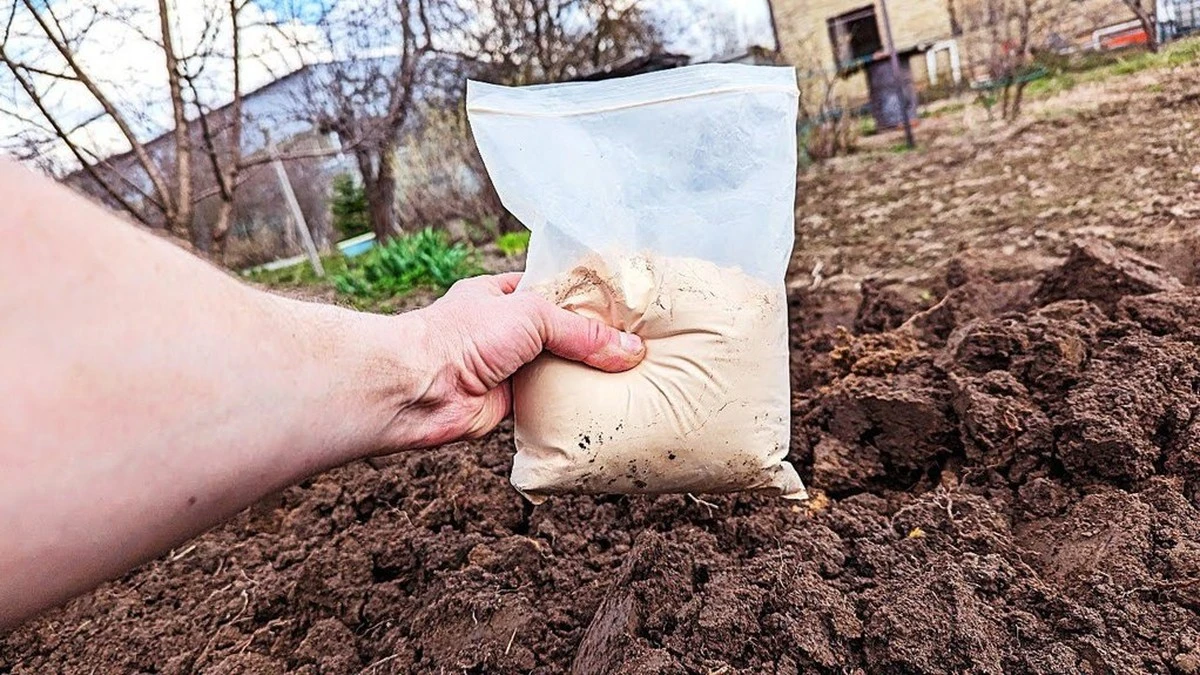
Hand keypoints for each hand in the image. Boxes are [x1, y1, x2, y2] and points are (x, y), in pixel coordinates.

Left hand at [381, 273, 644, 449]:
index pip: (555, 292)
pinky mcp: (509, 404)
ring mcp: (508, 368)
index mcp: (504, 295)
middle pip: (561, 335)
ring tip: (632, 380)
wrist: (420, 389)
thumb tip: (631, 352)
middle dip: (593, 344)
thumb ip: (582, 333)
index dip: (588, 300)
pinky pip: (549, 404)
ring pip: (557, 371)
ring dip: (585, 378)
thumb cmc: (464, 336)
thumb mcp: (531, 316)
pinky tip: (604, 409)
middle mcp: (506, 331)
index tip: (626, 310)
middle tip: (638, 349)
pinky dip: (571, 408)